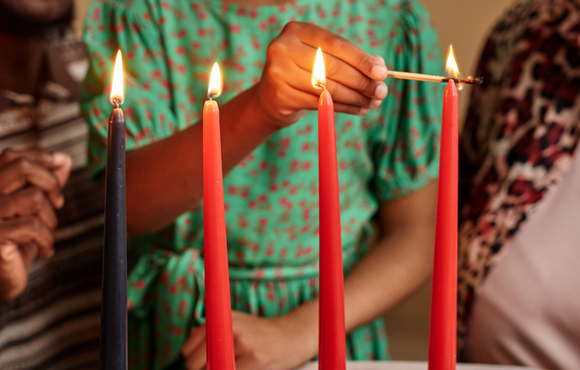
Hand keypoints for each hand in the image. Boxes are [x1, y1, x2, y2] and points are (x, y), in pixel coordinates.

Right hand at [0, 149, 71, 302]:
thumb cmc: (14, 244)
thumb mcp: (30, 210)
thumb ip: (43, 185)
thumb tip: (62, 161)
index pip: (12, 156)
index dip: (41, 157)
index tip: (61, 165)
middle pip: (21, 167)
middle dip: (50, 182)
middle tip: (58, 203)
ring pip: (33, 197)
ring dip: (50, 217)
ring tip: (47, 234)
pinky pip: (33, 226)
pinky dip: (47, 238)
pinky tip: (45, 250)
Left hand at [182, 310, 317, 369]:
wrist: (293, 335)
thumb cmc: (261, 334)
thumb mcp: (235, 323)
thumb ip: (212, 332)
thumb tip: (188, 344)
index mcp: (220, 319)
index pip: (188, 350)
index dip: (192, 363)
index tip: (203, 365)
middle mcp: (227, 328)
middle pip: (194, 363)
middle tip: (220, 366)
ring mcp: (241, 344)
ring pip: (213, 369)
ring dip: (220, 369)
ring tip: (236, 364)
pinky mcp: (254, 359)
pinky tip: (248, 367)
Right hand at [255, 21, 388, 126]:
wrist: (271, 97)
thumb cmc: (304, 72)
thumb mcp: (323, 58)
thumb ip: (350, 60)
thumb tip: (380, 67)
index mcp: (298, 31)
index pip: (336, 44)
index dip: (361, 59)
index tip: (382, 72)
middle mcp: (284, 48)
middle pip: (332, 67)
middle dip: (361, 81)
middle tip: (381, 92)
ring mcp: (279, 72)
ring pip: (327, 88)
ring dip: (355, 97)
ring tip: (372, 103)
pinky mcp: (281, 95)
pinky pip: (320, 103)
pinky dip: (343, 108)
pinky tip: (358, 109)